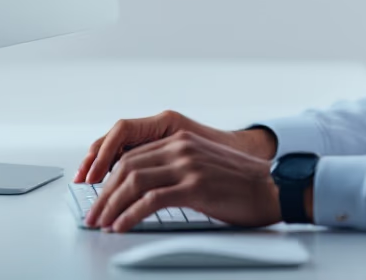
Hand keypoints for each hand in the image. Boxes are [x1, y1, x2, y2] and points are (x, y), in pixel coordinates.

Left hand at [86, 130, 280, 231]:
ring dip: (111, 205)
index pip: (132, 155)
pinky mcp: (196, 187)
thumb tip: (144, 191)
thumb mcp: (203, 166)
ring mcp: (188, 165)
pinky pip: (151, 200)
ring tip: (101, 223)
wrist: (273, 188)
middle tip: (92, 215)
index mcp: (181, 140)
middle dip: (103, 194)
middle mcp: (181, 147)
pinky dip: (130, 215)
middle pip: (127, 167)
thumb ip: (176, 169)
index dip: (108, 176)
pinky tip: (121, 226)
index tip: (97, 196)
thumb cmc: (240, 185)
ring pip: (134, 181)